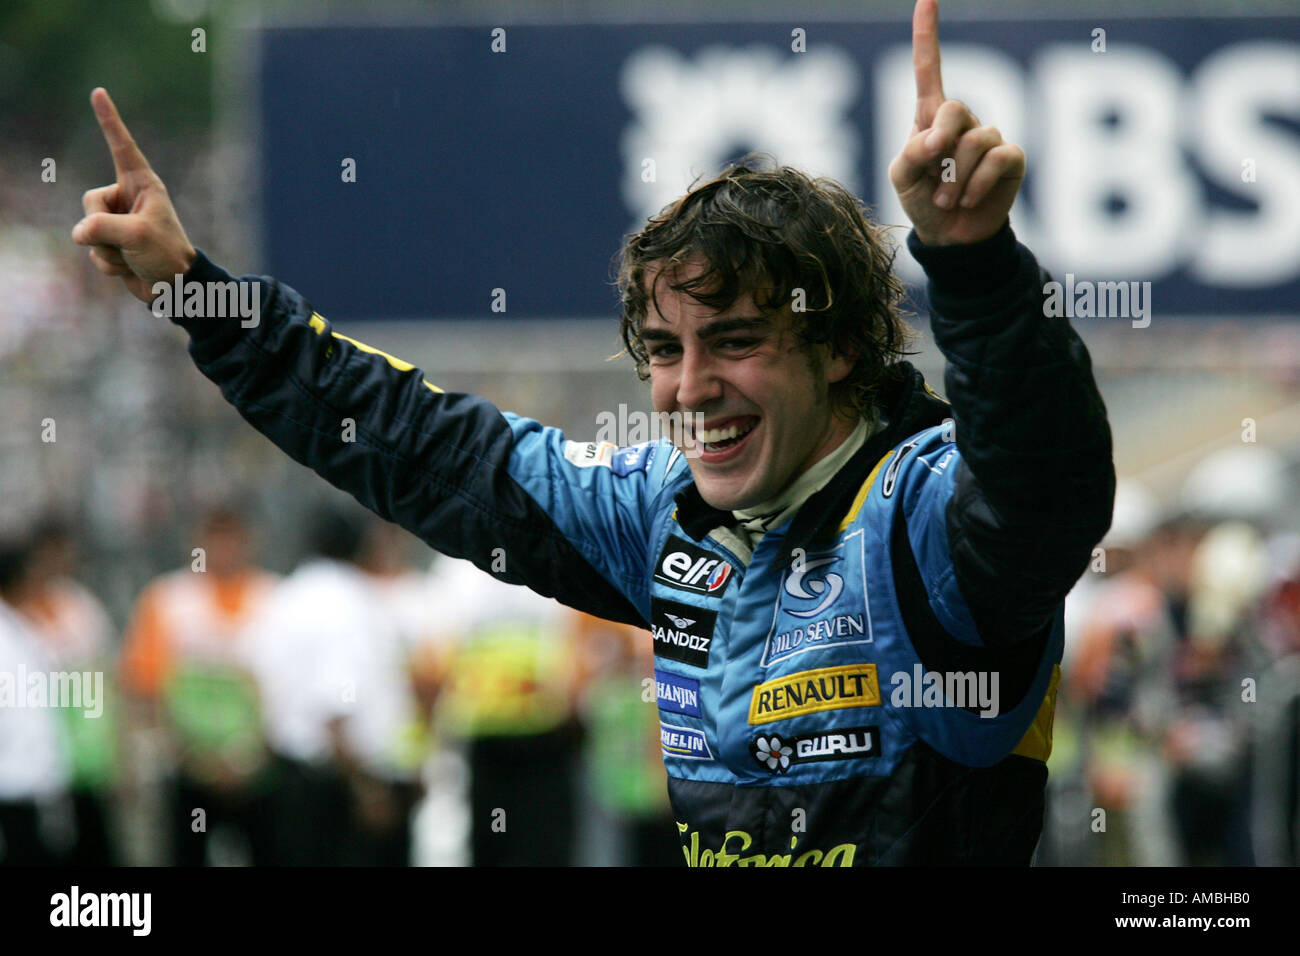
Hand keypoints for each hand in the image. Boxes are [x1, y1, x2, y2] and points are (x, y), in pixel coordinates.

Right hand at [72, 88, 196, 303]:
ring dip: (109, 251)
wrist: (175, 288)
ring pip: (88, 232)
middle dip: (103, 227)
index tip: (99, 92)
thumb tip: (79, 233)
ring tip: (134, 256)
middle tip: (130, 242)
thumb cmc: (166, 255)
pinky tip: (130, 267)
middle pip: (90, 202)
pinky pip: (94, 252)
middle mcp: (128, 199)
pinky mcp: (112, 243)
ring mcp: (117, 222)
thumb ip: (102, 227)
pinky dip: (110, 265)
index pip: (122, 147)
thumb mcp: (137, 236)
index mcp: (142, 185)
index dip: (109, 120)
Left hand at [888, 0, 1024, 245]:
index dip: (927, 34)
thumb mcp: (901, 178)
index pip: (929, 70)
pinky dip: (977, 183)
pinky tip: (968, 200)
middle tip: (930, 170)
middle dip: (939, 141)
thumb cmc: (923, 202)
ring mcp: (989, 137)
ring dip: (954, 177)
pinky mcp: (1011, 158)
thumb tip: (938, 140)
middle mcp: (962, 121)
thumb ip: (908, 154)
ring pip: (975, 141)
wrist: (951, 237)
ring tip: (946, 200)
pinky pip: (997, 159)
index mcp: (930, 118)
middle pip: (955, 107)